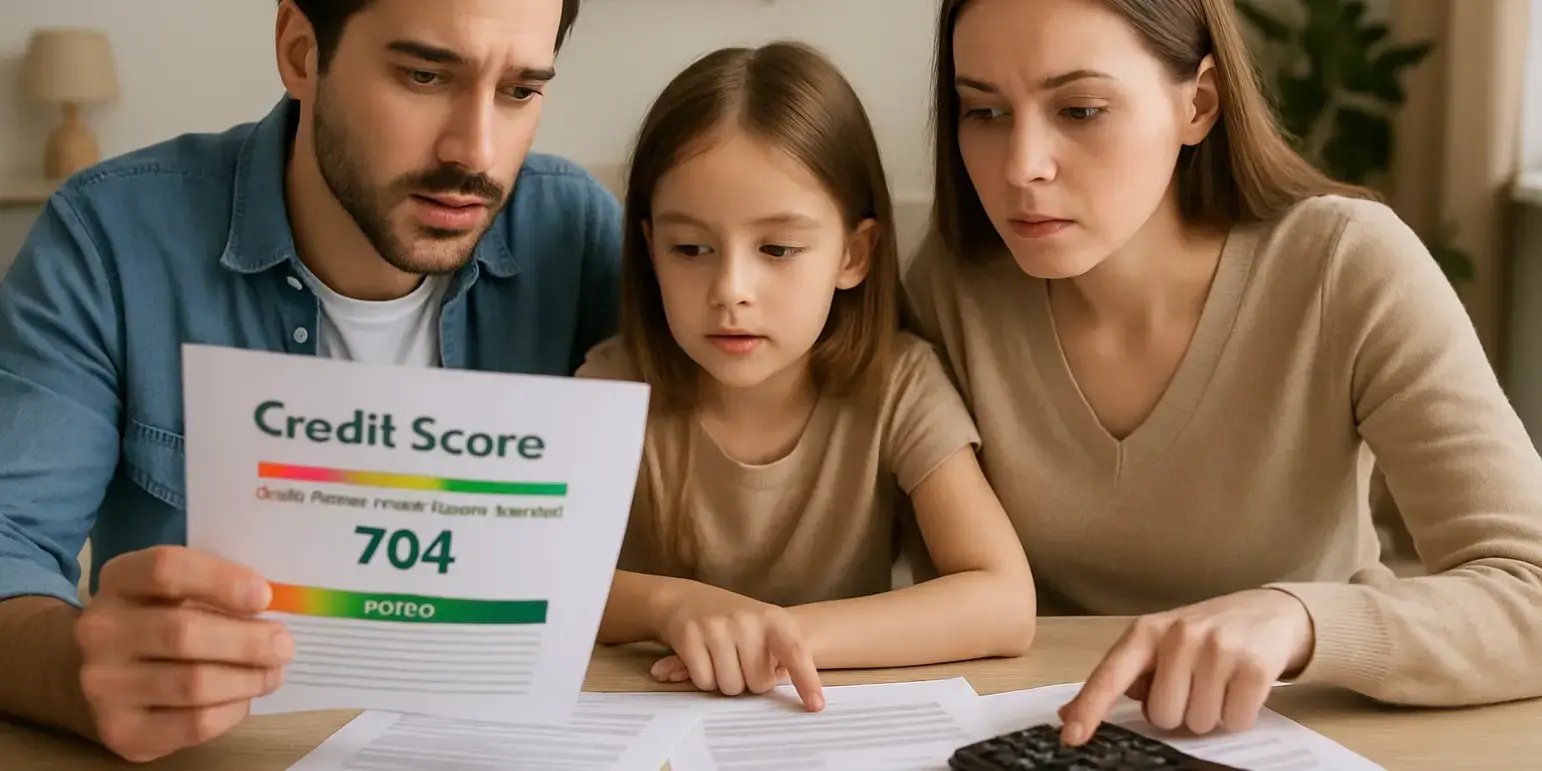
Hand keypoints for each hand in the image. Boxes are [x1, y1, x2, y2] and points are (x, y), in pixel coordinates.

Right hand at [74, 546, 294, 761]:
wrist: (94, 675)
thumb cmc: (155, 621)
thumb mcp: (173, 591)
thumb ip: (215, 589)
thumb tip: (277, 609)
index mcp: (118, 580)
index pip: (166, 569)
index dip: (221, 580)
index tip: (264, 596)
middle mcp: (100, 630)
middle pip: (183, 633)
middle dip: (248, 641)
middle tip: (284, 645)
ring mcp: (103, 684)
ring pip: (194, 683)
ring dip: (248, 679)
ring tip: (273, 672)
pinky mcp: (120, 730)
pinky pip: (193, 723)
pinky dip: (231, 710)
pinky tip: (243, 698)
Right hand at [651, 581, 823, 710]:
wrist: (686, 599)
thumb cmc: (735, 622)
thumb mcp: (765, 628)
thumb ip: (784, 657)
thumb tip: (804, 696)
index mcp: (774, 619)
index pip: (795, 652)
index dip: (807, 680)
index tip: (816, 705)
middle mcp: (747, 620)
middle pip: (758, 684)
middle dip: (750, 681)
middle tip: (741, 660)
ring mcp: (717, 627)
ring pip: (731, 687)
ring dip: (726, 682)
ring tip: (721, 657)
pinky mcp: (690, 636)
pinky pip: (705, 682)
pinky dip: (704, 679)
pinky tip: (703, 657)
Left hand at [1059, 589, 1313, 745]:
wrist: (1270, 611)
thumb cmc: (1205, 635)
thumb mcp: (1159, 644)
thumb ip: (1121, 678)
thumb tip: (1070, 714)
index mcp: (1146, 632)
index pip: (1110, 675)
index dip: (1089, 708)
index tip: (1072, 736)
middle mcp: (1179, 635)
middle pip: (1162, 715)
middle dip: (1179, 712)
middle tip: (1195, 685)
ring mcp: (1217, 648)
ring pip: (1198, 722)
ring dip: (1210, 714)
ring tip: (1220, 682)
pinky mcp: (1254, 665)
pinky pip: (1235, 720)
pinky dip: (1239, 715)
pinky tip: (1241, 687)